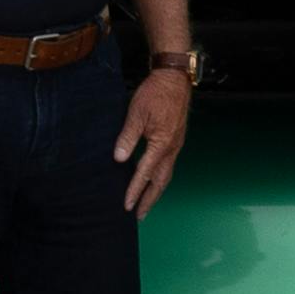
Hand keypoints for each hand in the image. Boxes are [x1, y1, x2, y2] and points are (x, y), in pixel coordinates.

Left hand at [114, 64, 191, 217]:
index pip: (145, 174)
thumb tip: (119, 159)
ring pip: (166, 175)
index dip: (134, 191)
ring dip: (156, 191)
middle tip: (139, 215)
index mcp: (162, 144)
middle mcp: (172, 148)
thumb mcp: (136, 114)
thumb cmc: (155, 93)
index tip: (126, 205)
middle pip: (161, 182)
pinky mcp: (176, 139)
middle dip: (149, 200)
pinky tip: (153, 178)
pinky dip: (160, 177)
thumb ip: (128, 137)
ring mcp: (176, 145)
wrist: (173, 78)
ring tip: (146, 203)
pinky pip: (169, 165)